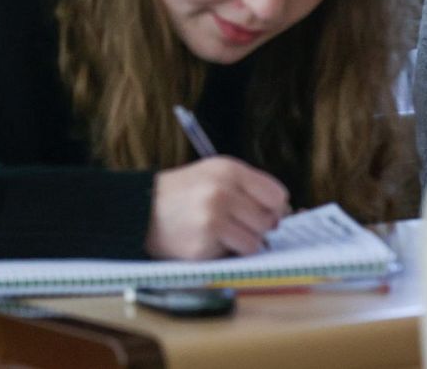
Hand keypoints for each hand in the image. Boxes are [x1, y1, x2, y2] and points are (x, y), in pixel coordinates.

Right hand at [144, 157, 289, 258]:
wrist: (140, 209)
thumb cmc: (183, 193)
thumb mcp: (213, 175)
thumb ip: (247, 188)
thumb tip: (286, 214)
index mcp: (228, 170)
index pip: (276, 195)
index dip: (272, 207)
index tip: (259, 211)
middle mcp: (221, 192)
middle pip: (269, 221)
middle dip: (256, 227)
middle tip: (234, 223)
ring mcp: (212, 219)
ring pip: (256, 242)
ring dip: (242, 242)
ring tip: (219, 232)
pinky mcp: (203, 245)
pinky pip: (235, 256)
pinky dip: (225, 252)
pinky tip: (205, 240)